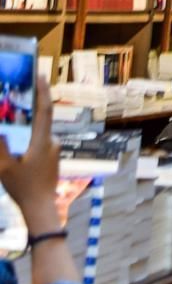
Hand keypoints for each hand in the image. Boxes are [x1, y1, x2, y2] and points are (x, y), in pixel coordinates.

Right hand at [0, 77, 60, 232]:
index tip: (41, 75)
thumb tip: (0, 128)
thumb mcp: (5, 168)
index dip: (43, 91)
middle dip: (32, 108)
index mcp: (43, 140)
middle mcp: (52, 141)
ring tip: (15, 130)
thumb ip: (1, 146)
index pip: (45, 110)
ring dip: (30, 129)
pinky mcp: (54, 159)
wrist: (41, 208)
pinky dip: (32, 141)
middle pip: (42, 119)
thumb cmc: (23, 189)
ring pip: (40, 133)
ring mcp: (55, 150)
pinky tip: (21, 152)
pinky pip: (42, 143)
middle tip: (21, 98)